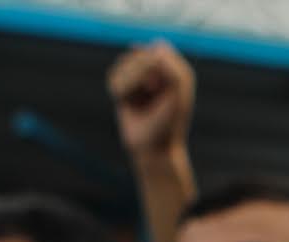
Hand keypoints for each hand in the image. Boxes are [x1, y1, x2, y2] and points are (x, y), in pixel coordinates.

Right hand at [108, 41, 195, 161]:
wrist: (153, 148)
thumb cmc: (169, 121)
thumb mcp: (176, 88)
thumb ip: (167, 62)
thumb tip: (142, 46)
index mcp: (175, 68)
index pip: (158, 50)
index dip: (156, 69)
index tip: (163, 88)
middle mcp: (157, 69)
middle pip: (138, 53)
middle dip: (141, 75)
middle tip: (153, 94)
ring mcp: (138, 77)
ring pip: (123, 64)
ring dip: (130, 85)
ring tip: (141, 102)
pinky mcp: (122, 87)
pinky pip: (113, 78)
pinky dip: (120, 91)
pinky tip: (129, 103)